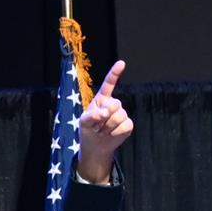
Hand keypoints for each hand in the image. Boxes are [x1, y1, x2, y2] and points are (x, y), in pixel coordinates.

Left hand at [76, 59, 130, 182]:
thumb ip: (91, 115)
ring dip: (107, 127)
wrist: (95, 146)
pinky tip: (110, 134)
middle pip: (114, 104)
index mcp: (102, 99)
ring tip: (102, 131)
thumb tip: (105, 112)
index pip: (108, 84)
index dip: (115, 74)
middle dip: (104, 117)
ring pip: (119, 117)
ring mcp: (122, 113)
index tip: (121, 63)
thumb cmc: (88, 130)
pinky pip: (124, 126)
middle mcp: (114, 104)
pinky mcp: (128, 124)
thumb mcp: (83, 122)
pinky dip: (115, 133)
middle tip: (96, 126)